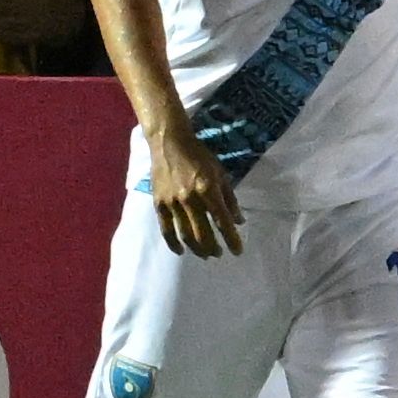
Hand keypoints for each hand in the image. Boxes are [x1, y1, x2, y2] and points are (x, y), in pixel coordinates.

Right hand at [146, 121, 244, 258]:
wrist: (169, 143)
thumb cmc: (199, 156)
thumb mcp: (221, 173)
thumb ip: (230, 198)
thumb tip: (239, 221)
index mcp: (208, 190)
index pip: (222, 221)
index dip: (231, 239)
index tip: (238, 251)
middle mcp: (190, 199)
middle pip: (202, 233)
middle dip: (213, 247)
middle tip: (219, 253)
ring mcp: (172, 203)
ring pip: (185, 234)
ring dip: (196, 248)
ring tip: (205, 254)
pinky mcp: (158, 204)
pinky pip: (166, 229)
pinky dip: (174, 243)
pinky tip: (181, 251)